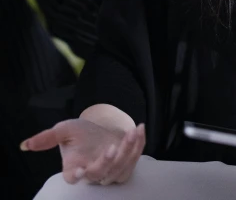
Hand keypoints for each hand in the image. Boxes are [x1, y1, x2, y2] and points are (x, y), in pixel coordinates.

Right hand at [20, 118, 145, 184]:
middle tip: (113, 146)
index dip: (77, 175)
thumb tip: (26, 144)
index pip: (74, 177)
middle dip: (109, 161)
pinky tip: (140, 129)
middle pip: (101, 173)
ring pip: (120, 169)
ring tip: (131, 132)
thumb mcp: (65, 130)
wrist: (98, 131)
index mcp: (74, 168)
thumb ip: (47, 138)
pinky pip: (134, 160)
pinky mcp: (125, 166)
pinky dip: (139, 145)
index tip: (81, 170)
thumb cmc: (80, 133)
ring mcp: (110, 172)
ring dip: (128, 151)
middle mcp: (92, 174)